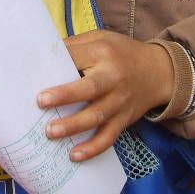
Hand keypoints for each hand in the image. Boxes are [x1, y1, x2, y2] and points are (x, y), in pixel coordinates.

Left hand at [37, 31, 173, 161]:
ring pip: (97, 116)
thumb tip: (43, 55)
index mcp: (104, 53)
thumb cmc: (122, 53)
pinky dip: (93, 148)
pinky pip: (109, 136)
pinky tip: (75, 155)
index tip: (34, 70)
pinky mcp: (124, 120)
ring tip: (51, 132)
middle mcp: (113, 78)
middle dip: (65, 95)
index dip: (58, 62)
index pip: (78, 56)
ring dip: (74, 126)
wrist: (160, 71)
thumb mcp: (102, 38)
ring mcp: (120, 101)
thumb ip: (76, 45)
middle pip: (90, 88)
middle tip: (40, 102)